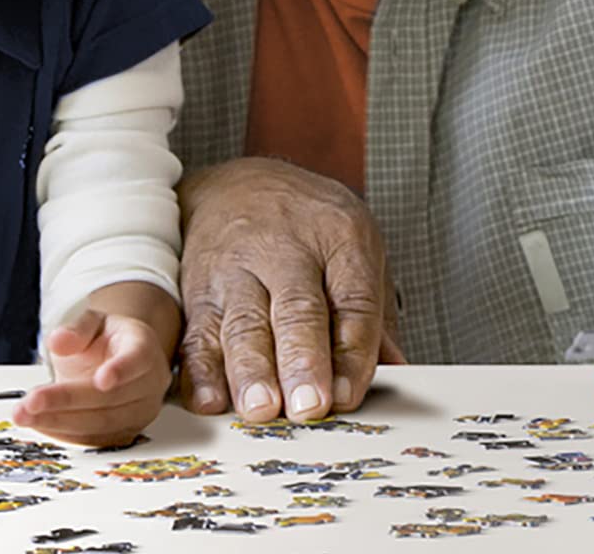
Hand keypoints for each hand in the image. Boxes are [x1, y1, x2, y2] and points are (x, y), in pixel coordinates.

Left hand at [14, 306, 172, 446]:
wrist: (117, 360)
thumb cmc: (106, 341)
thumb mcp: (92, 323)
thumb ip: (77, 330)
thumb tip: (58, 341)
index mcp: (143, 348)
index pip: (137, 360)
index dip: (121, 370)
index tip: (101, 380)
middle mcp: (149, 384)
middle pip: (111, 398)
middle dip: (67, 401)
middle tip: (32, 401)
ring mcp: (139, 412)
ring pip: (101, 424)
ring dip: (59, 421)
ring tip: (25, 415)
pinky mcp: (124, 433)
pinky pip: (94, 439)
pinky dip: (63, 433)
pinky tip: (38, 423)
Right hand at [176, 158, 403, 422]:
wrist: (233, 184)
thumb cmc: (307, 227)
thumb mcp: (354, 247)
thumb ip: (373, 315)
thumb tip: (397, 373)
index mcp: (340, 236)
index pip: (353, 299)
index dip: (351, 351)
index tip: (348, 396)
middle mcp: (286, 249)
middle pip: (297, 310)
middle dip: (302, 360)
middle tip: (309, 405)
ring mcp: (236, 268)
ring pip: (243, 323)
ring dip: (251, 370)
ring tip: (260, 408)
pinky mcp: (197, 290)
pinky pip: (197, 332)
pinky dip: (200, 371)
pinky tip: (210, 400)